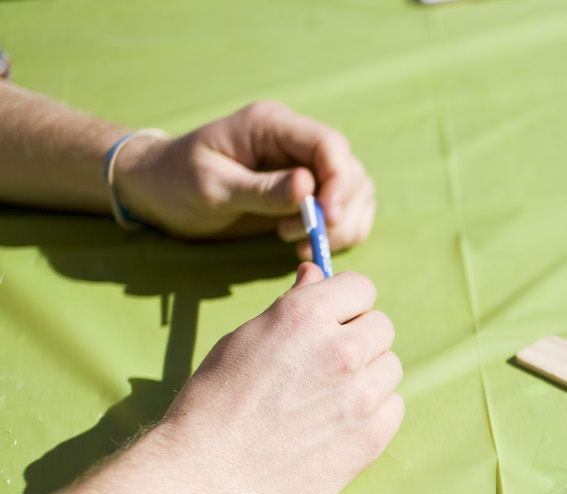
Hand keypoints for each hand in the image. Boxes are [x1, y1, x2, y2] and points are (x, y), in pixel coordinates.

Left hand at [112, 101, 375, 255]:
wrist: (159, 189)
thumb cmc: (177, 181)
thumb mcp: (213, 187)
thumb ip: (262, 190)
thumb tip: (309, 188)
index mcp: (271, 125)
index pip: (329, 145)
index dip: (338, 183)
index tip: (326, 219)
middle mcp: (296, 140)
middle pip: (350, 170)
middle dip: (340, 209)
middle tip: (304, 238)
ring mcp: (306, 165)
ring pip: (357, 192)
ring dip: (342, 225)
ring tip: (298, 244)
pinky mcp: (309, 191)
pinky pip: (346, 210)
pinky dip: (339, 233)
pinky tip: (305, 245)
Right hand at [154, 264, 402, 493]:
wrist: (210, 474)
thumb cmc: (216, 403)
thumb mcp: (245, 338)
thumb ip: (292, 306)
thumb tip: (317, 274)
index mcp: (305, 315)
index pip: (361, 288)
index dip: (347, 304)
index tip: (334, 321)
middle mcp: (342, 349)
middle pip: (382, 327)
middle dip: (359, 339)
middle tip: (326, 366)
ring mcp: (362, 395)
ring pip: (391, 368)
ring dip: (368, 377)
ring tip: (328, 399)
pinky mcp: (373, 435)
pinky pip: (393, 408)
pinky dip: (374, 413)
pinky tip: (339, 424)